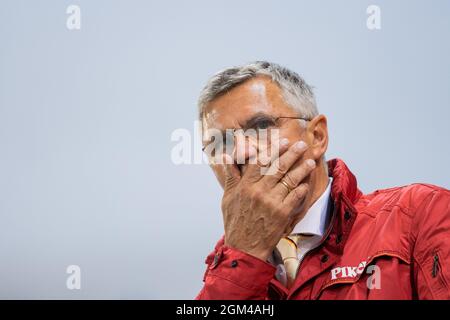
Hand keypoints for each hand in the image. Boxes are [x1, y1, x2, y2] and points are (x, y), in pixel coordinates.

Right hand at [221, 140, 315, 260]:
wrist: (244, 246)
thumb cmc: (235, 221)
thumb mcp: (228, 197)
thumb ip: (231, 175)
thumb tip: (227, 156)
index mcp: (245, 186)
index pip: (259, 161)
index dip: (272, 149)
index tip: (281, 141)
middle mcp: (259, 191)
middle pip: (277, 167)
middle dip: (291, 153)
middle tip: (301, 144)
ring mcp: (272, 202)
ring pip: (289, 180)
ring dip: (301, 169)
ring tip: (310, 160)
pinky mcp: (282, 213)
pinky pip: (295, 197)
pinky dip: (301, 188)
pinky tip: (306, 182)